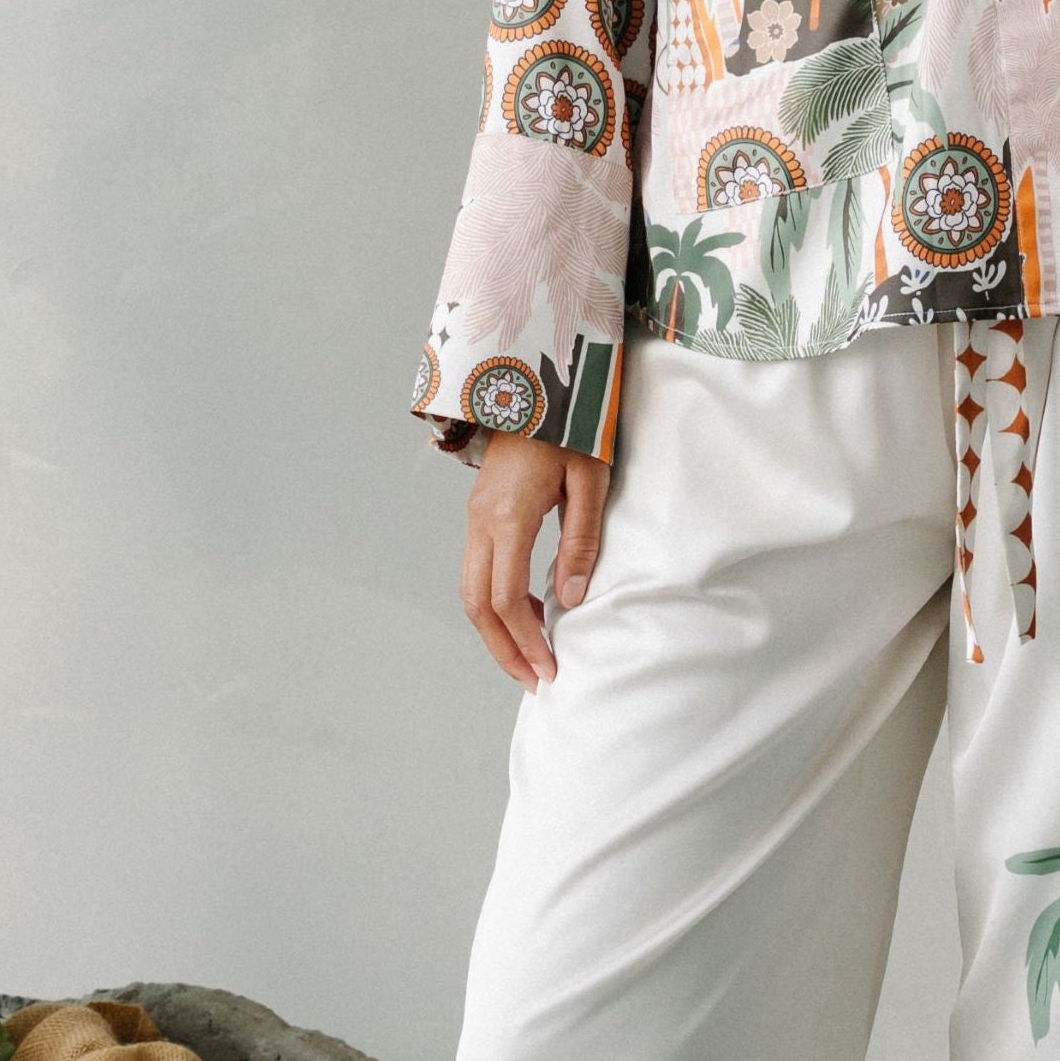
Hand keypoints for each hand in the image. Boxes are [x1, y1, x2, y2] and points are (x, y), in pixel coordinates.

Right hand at [459, 430, 610, 690]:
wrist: (536, 379)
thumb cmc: (572, 425)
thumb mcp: (590, 481)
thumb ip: (580, 541)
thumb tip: (570, 600)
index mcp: (508, 516)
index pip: (504, 599)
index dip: (524, 642)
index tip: (550, 671)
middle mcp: (481, 521)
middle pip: (475, 604)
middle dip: (503, 649)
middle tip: (535, 681)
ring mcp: (475, 515)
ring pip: (469, 589)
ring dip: (495, 630)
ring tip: (529, 657)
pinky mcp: (480, 511)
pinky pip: (477, 569)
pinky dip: (494, 603)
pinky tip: (525, 614)